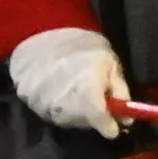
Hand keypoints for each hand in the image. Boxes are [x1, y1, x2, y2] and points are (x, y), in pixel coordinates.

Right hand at [6, 26, 128, 134]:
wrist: (42, 31)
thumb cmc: (82, 46)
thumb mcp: (110, 63)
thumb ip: (120, 92)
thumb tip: (127, 120)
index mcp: (88, 95)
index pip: (102, 125)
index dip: (110, 127)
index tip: (113, 125)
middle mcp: (66, 107)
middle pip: (85, 124)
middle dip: (94, 116)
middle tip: (94, 97)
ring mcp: (45, 107)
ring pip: (68, 120)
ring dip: (76, 111)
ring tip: (75, 87)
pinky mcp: (30, 103)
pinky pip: (50, 112)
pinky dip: (58, 105)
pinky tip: (59, 87)